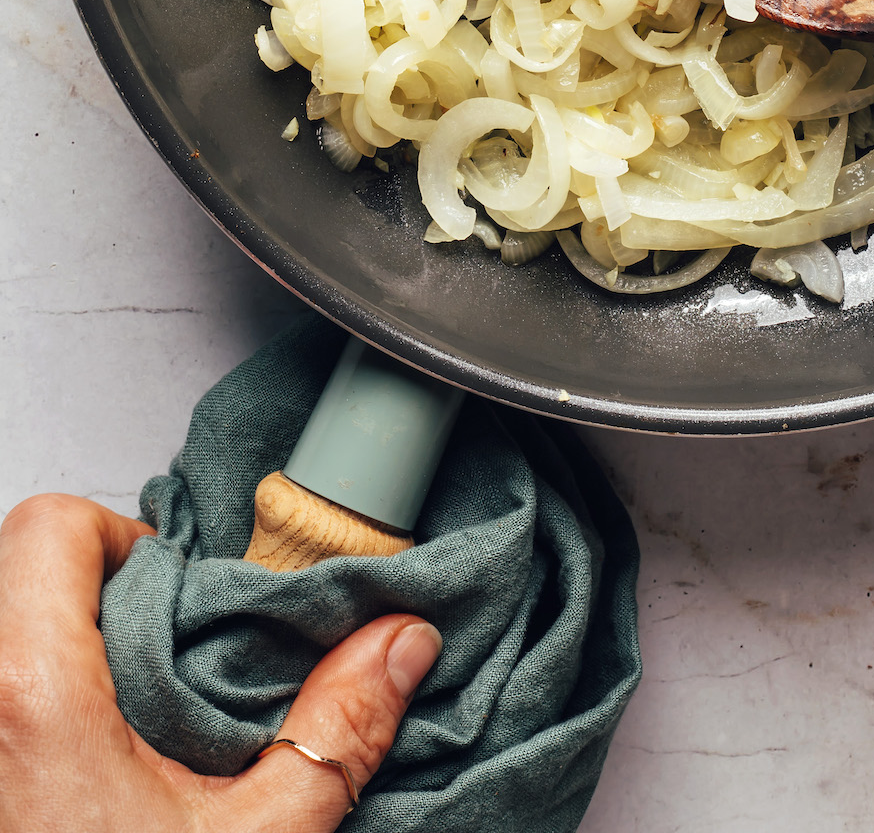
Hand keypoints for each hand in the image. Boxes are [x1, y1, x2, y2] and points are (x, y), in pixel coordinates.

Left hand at [0, 493, 440, 830]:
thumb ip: (337, 730)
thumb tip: (398, 643)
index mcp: (28, 698)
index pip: (48, 527)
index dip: (116, 538)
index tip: (165, 592)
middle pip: (12, 579)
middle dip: (89, 602)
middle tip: (153, 664)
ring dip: (52, 662)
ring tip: (117, 728)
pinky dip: (27, 718)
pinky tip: (79, 784)